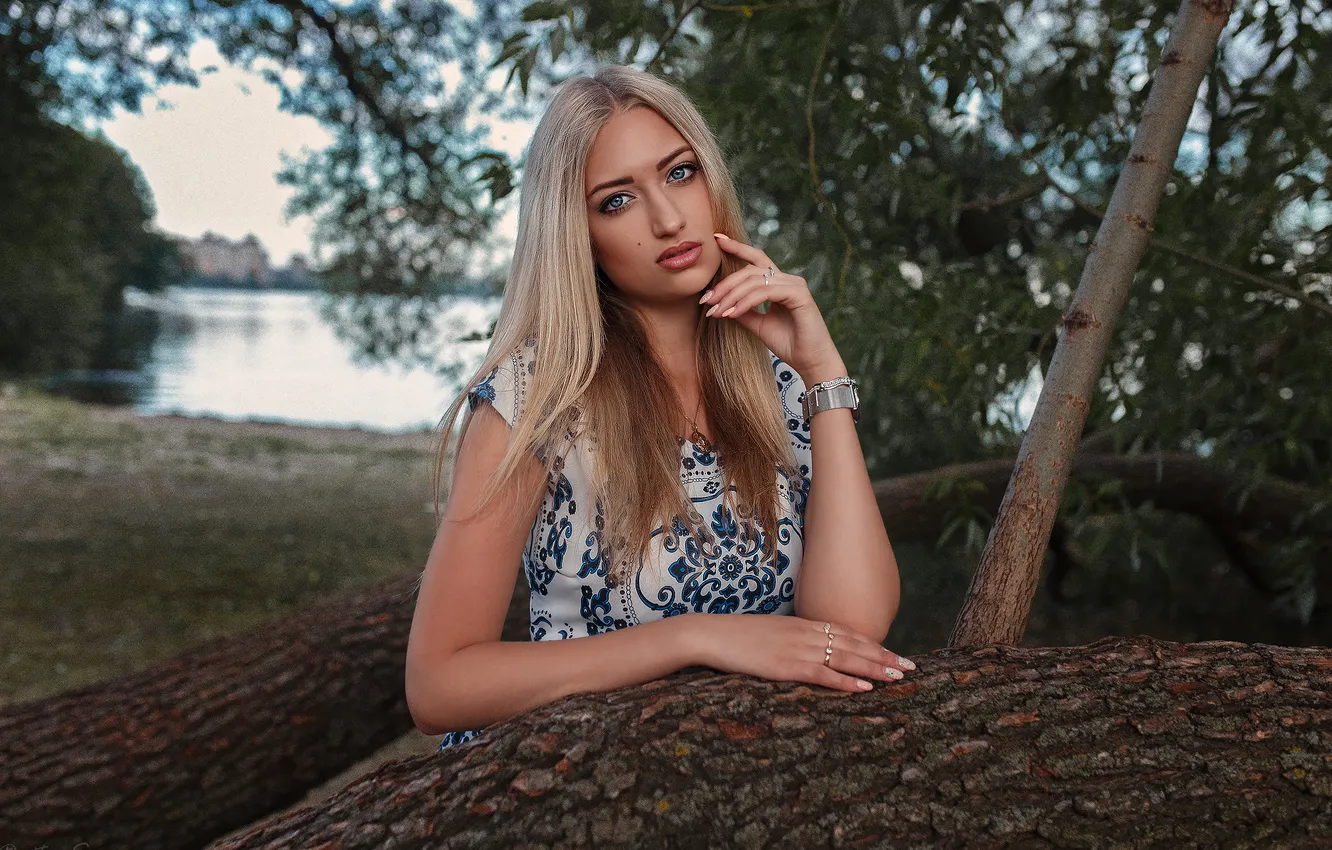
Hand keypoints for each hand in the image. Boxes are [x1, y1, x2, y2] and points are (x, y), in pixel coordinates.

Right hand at [683, 612, 914, 692]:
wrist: (711, 634)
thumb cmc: (738, 637)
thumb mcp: (773, 632)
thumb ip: (795, 639)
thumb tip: (811, 651)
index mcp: (804, 624)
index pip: (848, 632)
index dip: (874, 644)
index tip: (894, 653)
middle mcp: (807, 633)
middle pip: (854, 644)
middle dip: (884, 656)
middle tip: (910, 666)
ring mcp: (798, 649)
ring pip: (846, 659)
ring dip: (874, 668)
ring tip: (898, 677)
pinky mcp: (786, 666)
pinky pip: (823, 675)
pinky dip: (845, 682)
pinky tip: (864, 689)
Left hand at [700, 233, 841, 379]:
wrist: (810, 362)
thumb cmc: (788, 344)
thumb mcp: (758, 324)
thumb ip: (742, 310)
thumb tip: (721, 302)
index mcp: (779, 284)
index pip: (756, 260)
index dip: (737, 248)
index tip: (716, 240)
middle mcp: (788, 280)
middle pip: (750, 270)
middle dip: (725, 284)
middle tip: (707, 301)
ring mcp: (795, 285)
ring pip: (755, 281)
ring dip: (731, 296)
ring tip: (716, 312)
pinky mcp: (799, 294)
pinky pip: (765, 292)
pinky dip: (746, 302)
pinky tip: (732, 313)